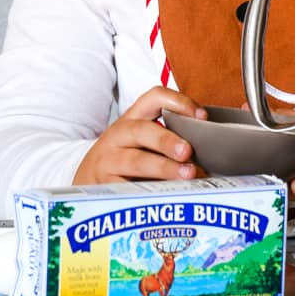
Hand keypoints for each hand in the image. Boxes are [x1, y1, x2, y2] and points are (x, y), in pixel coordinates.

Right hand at [73, 86, 206, 184]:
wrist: (83, 179)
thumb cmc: (123, 158)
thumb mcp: (140, 141)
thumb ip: (168, 138)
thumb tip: (210, 147)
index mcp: (133, 118)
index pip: (155, 97)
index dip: (179, 102)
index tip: (201, 116)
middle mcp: (119, 135)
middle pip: (142, 130)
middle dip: (167, 140)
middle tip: (188, 151)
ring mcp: (109, 160)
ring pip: (136, 161)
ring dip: (164, 168)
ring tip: (186, 174)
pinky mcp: (105, 186)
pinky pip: (127, 189)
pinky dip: (148, 192)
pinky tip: (164, 197)